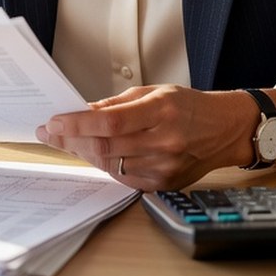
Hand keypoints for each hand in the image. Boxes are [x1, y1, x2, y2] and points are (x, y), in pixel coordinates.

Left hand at [35, 85, 255, 190]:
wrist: (225, 130)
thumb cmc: (190, 106)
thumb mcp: (155, 91)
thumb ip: (118, 104)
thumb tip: (84, 113)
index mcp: (162, 111)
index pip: (110, 122)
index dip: (78, 124)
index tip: (55, 122)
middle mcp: (164, 142)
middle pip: (106, 147)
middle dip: (72, 141)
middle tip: (51, 134)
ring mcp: (165, 167)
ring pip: (111, 165)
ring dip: (85, 153)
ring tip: (68, 142)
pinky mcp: (164, 184)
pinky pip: (124, 178)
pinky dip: (106, 166)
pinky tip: (95, 154)